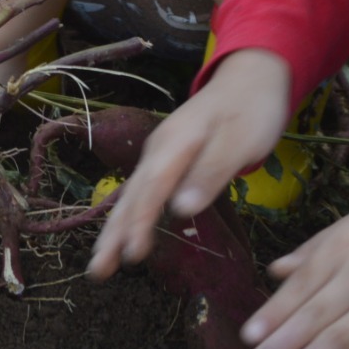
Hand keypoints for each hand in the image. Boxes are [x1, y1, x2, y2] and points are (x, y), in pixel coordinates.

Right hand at [90, 48, 291, 275]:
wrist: (251, 76)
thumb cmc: (251, 109)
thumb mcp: (241, 140)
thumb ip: (211, 173)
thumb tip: (181, 209)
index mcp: (176, 144)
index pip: (152, 189)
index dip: (140, 223)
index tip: (132, 256)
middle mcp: (159, 149)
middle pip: (132, 196)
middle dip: (113, 234)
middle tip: (97, 271)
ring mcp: (161, 154)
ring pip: (133, 196)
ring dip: (116, 229)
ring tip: (102, 264)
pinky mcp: (168, 160)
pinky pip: (143, 192)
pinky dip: (131, 216)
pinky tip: (125, 235)